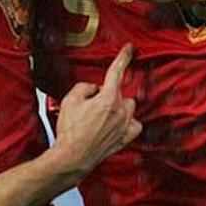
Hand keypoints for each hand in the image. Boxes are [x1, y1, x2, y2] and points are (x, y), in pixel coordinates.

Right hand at [54, 44, 142, 176]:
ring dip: (120, 107)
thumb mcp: (70, 101)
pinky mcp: (125, 138)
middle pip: (121, 93)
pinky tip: (118, 124)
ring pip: (130, 107)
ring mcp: (124, 125)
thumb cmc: (70, 130)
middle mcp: (120, 111)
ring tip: (103, 115)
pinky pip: (135, 125)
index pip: (116, 72)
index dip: (123, 57)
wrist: (72, 157)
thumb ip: (84, 88)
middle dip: (110, 94)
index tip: (130, 48)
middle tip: (93, 104)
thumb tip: (93, 90)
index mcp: (107, 98)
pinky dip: (129, 122)